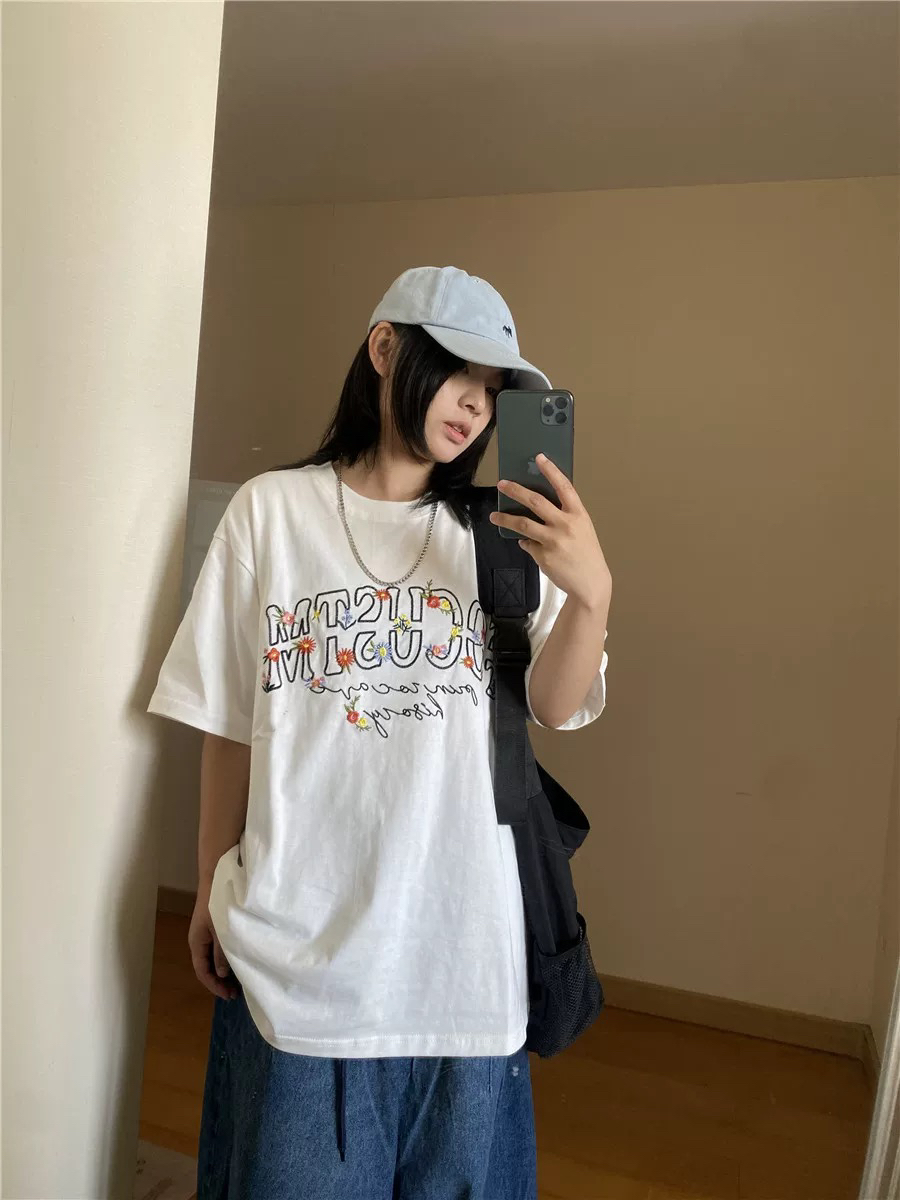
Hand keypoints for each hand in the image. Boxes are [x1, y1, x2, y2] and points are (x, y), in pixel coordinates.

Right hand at [189, 891, 236, 1000]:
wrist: (217, 877)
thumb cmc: (218, 903)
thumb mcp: (221, 930)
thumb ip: (222, 952)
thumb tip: (222, 975)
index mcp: (197, 943)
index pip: (202, 971)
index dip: (214, 986)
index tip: (228, 995)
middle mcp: (199, 941)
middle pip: (206, 967)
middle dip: (219, 982)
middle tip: (235, 993)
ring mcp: (206, 934)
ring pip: (212, 959)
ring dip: (223, 971)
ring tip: (238, 981)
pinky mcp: (214, 927)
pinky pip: (218, 949)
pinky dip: (226, 959)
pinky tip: (238, 961)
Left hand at [490, 454, 611, 608]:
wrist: (591, 583)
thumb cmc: (587, 553)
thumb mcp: (582, 529)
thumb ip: (564, 516)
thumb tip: (538, 508)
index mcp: (578, 515)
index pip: (564, 487)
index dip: (551, 471)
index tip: (539, 458)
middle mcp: (565, 525)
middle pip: (536, 502)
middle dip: (516, 490)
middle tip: (502, 484)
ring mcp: (553, 541)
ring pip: (523, 524)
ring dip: (505, 518)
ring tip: (494, 516)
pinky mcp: (543, 556)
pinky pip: (528, 544)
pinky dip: (525, 543)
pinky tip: (527, 543)